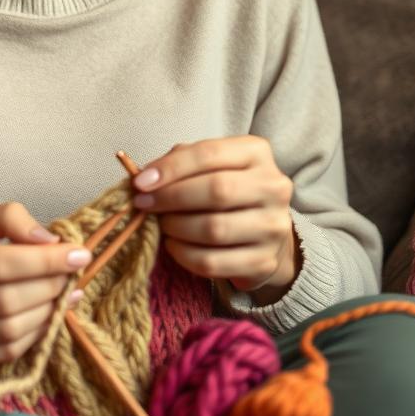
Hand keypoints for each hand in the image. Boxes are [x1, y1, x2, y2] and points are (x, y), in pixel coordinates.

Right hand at [0, 202, 91, 371]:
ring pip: (11, 330)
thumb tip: (48, 240)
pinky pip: (6, 352)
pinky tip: (46, 314)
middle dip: (51, 285)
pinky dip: (35, 333)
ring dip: (48, 311)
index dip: (45, 260)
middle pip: (8, 300)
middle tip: (71, 272)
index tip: (79, 253)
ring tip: (62, 292)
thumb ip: (8, 217)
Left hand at [131, 136, 300, 296]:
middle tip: (144, 204)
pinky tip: (174, 246)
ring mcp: (273, 226)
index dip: (171, 168)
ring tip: (161, 225)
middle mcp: (273, 187)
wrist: (265, 232)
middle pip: (216, 190)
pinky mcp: (264, 261)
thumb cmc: (227, 190)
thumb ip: (180, 162)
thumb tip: (143, 177)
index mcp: (256, 153)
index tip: (141, 182)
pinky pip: (214, 262)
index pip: (209, 154)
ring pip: (214, 229)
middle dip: (171, 198)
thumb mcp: (209, 166)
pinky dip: (184, 255)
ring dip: (176, 228)